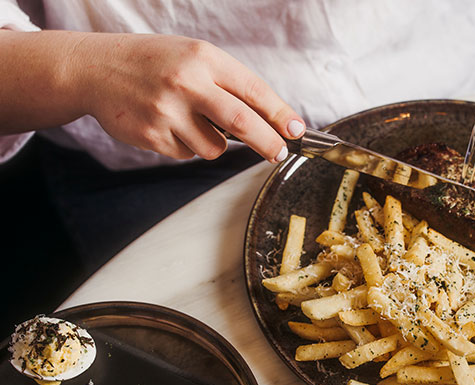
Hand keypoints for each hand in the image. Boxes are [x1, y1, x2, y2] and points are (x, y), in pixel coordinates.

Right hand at [75, 33, 304, 162]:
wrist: (96, 68)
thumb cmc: (155, 63)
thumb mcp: (194, 57)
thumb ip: (229, 85)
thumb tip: (271, 121)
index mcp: (203, 58)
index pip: (253, 90)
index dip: (279, 114)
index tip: (296, 130)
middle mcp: (187, 83)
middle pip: (242, 123)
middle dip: (268, 142)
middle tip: (279, 153)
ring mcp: (167, 111)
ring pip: (215, 147)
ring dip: (214, 142)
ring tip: (191, 120)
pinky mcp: (152, 135)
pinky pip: (187, 154)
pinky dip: (185, 145)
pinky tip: (167, 124)